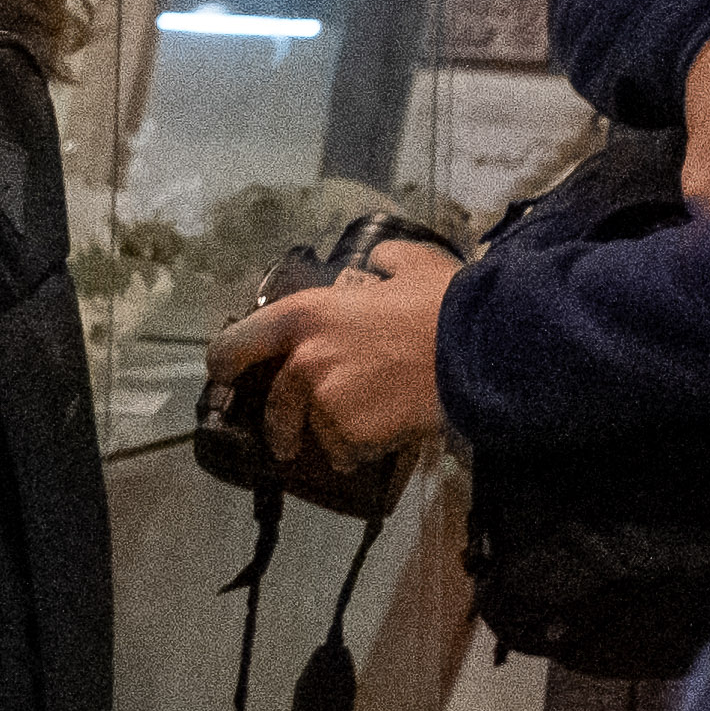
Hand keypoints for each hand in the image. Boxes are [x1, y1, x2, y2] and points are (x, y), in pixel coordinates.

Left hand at [212, 245, 461, 480]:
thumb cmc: (447, 305)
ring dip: (337, 435)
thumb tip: (378, 258)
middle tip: (287, 439)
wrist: (482, 349)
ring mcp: (324, 398)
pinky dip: (362, 452)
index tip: (227, 376)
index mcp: (305, 314)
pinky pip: (346, 451)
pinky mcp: (349, 432)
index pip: (236, 344)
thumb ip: (384, 261)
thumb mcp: (411, 266)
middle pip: (274, 405)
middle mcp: (304, 358)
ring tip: (370, 426)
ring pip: (316, 430)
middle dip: (280, 427)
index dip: (227, 364)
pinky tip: (388, 438)